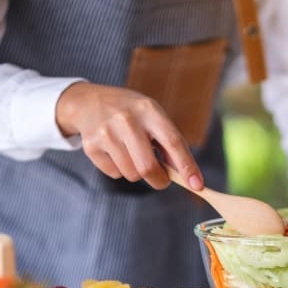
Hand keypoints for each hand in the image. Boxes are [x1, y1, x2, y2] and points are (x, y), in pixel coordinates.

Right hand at [55, 82, 202, 189]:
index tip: (197, 185)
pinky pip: (114, 173)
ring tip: (132, 153)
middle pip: (148, 167)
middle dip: (159, 180)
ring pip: (131, 174)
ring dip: (137, 172)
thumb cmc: (131, 113)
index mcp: (149, 110)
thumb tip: (185, 174)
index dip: (187, 166)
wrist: (90, 102)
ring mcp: (106, 133)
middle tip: (161, 179)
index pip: (172, 142)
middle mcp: (127, 120)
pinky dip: (119, 169)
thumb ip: (169, 142)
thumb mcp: (153, 116)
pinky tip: (115, 151)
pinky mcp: (91, 145)